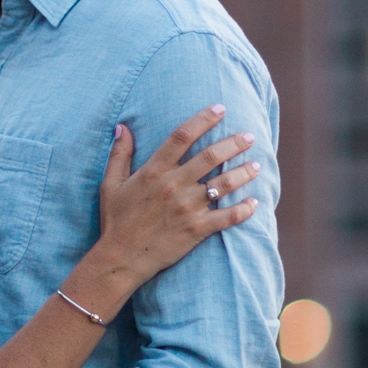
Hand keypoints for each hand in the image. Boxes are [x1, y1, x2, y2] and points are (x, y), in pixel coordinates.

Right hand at [92, 103, 258, 289]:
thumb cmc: (115, 219)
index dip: (203, 119)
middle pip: (210, 156)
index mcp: (153, 171)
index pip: (182, 136)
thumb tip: (123, 127)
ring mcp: (187, 208)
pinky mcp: (197, 230)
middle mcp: (173, 185)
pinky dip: (244, 210)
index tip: (220, 109)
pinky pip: (227, 217)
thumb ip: (119, 154)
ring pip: (224, 184)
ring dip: (243, 172)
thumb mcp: (110, 183)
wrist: (121, 258)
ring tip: (256, 165)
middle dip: (234, 143)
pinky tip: (254, 203)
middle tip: (249, 136)